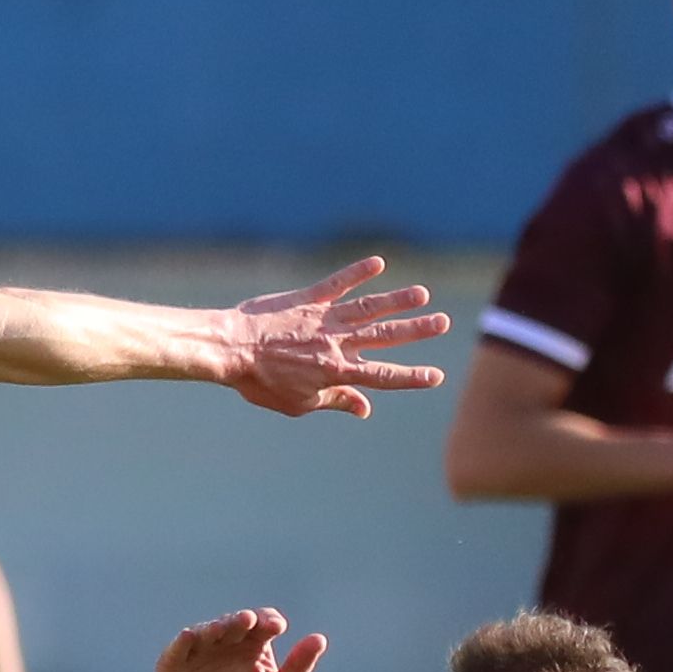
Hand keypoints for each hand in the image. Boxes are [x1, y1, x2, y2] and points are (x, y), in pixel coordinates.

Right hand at [155, 607, 325, 671]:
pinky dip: (184, 641)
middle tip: (248, 621)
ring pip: (208, 630)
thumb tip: (320, 638)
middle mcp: (226, 640)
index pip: (263, 621)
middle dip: (241, 620)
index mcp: (254, 642)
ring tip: (223, 629)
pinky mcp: (174, 662)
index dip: (268, 620)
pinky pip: (179, 647)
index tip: (276, 627)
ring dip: (216, 627)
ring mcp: (200, 649)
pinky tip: (191, 636)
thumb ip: (299, 666)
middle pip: (235, 622)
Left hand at [216, 261, 452, 416]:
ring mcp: (323, 318)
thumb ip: (335, 401)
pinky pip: (338, 283)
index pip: (382, 376)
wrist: (228, 349)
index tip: (436, 376)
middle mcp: (336, 343)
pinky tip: (378, 262)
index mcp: (336, 372)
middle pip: (385, 337)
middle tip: (444, 322)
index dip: (411, 377)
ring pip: (369, 308)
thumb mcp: (298, 403)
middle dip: (416, 331)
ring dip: (398, 300)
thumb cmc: (260, 381)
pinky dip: (358, 272)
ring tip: (423, 294)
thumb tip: (365, 409)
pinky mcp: (308, 298)